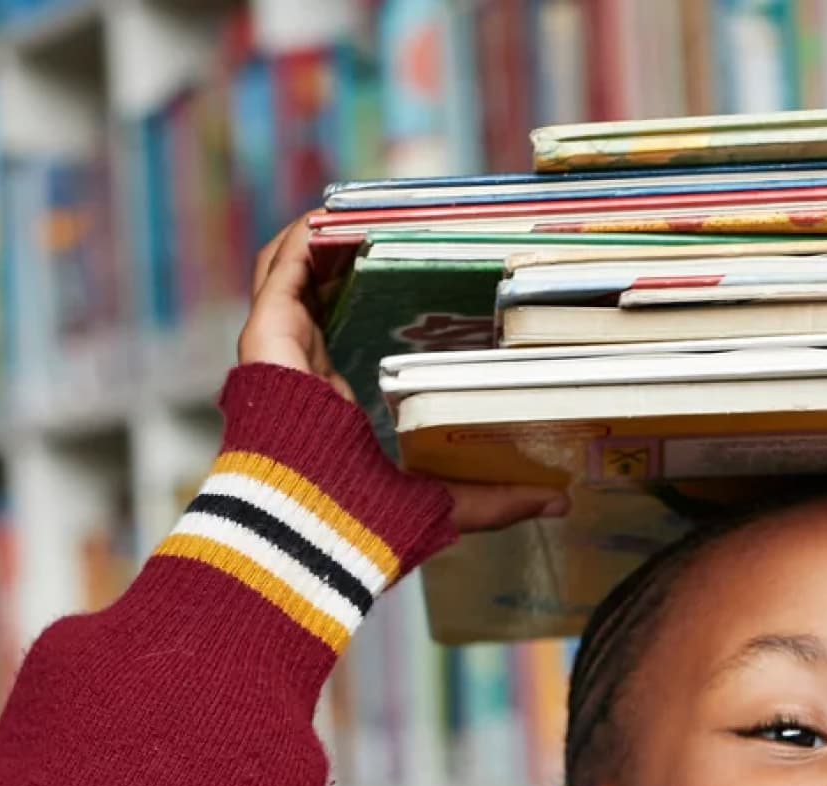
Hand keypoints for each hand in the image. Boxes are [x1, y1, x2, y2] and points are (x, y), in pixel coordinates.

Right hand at [240, 222, 564, 537]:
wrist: (313, 533)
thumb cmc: (365, 528)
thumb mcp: (450, 503)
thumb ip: (499, 497)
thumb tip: (559, 502)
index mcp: (333, 404)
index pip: (351, 333)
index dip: (382, 298)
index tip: (425, 273)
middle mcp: (303, 371)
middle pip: (324, 292)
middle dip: (357, 255)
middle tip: (403, 230)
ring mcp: (280, 350)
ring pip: (296, 270)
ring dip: (331, 236)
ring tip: (372, 210)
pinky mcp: (266, 333)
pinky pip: (282, 266)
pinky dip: (310, 236)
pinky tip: (341, 216)